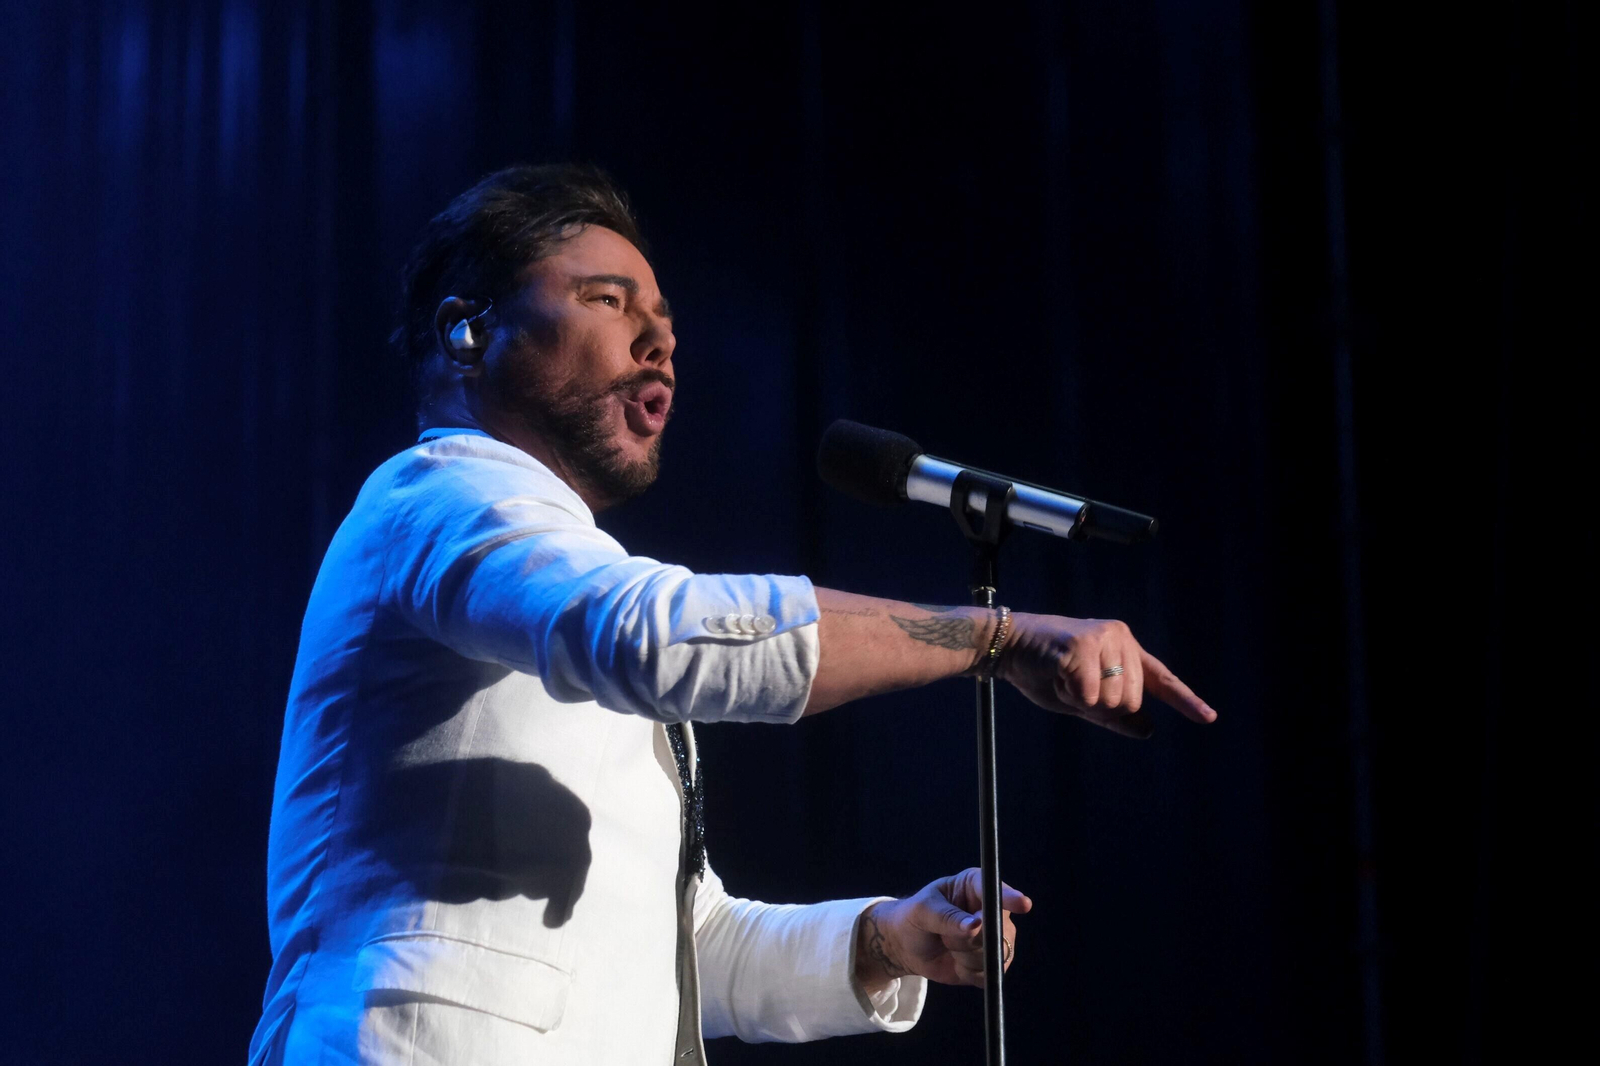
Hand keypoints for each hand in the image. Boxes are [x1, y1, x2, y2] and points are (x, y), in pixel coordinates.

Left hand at [854, 868, 1030, 992]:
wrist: (906, 947)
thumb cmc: (913, 918)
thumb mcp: (922, 911)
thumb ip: (947, 917)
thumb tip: (976, 925)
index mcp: (975, 885)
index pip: (997, 890)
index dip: (1011, 897)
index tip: (1023, 904)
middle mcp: (991, 909)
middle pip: (999, 929)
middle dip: (970, 940)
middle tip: (946, 936)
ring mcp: (995, 937)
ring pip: (995, 954)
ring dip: (966, 957)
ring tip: (949, 946)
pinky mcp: (992, 962)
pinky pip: (990, 974)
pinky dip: (969, 973)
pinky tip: (956, 963)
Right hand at [997, 613, 1216, 737]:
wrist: (1006, 647)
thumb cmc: (1043, 671)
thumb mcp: (1082, 700)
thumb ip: (1114, 715)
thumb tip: (1149, 728)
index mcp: (1124, 648)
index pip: (1160, 679)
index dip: (1185, 700)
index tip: (1209, 718)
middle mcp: (1120, 638)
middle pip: (1131, 701)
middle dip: (1099, 706)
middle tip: (1073, 686)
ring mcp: (1104, 639)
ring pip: (1112, 700)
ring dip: (1082, 700)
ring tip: (1063, 677)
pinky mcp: (1084, 644)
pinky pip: (1088, 694)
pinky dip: (1068, 694)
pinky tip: (1055, 674)